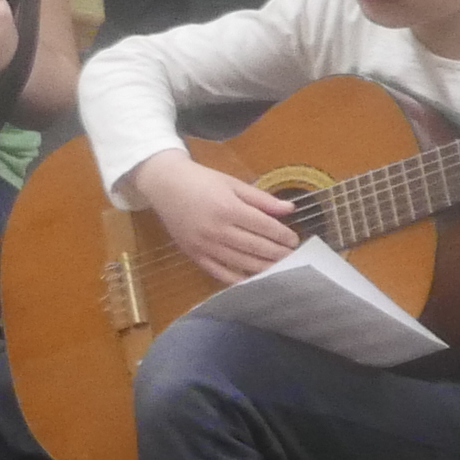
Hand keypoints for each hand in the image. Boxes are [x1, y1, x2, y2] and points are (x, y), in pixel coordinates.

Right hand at [133, 148, 303, 286]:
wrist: (164, 185)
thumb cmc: (201, 180)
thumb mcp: (232, 183)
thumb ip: (261, 199)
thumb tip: (290, 209)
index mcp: (228, 208)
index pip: (265, 227)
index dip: (283, 235)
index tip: (294, 240)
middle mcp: (217, 230)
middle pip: (256, 247)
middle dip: (278, 253)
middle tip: (293, 257)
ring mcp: (205, 245)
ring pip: (242, 263)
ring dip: (264, 267)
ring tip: (280, 268)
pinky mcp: (194, 255)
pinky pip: (220, 272)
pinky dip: (238, 278)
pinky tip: (252, 279)